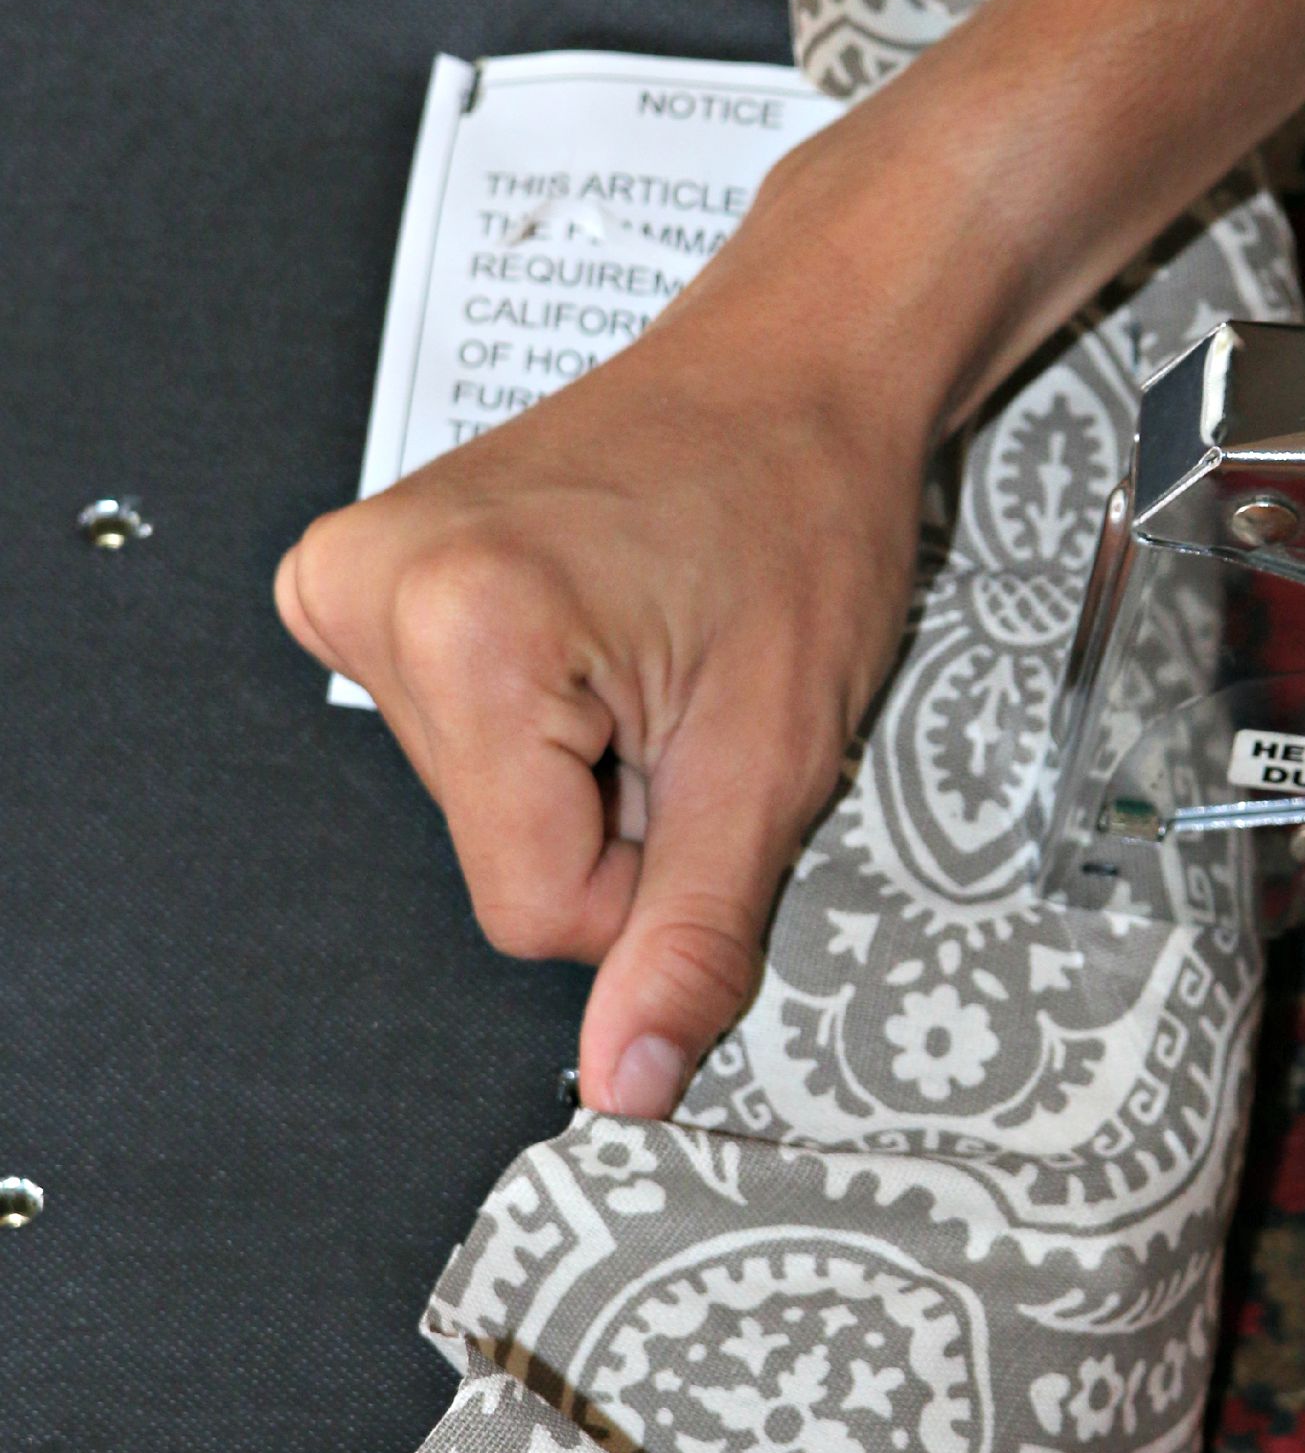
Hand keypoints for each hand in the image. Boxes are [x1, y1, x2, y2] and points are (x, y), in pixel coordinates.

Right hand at [274, 179, 935, 1120]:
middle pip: (499, 853)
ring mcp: (356, 574)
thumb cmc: (801, 505)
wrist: (799, 371)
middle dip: (611, 807)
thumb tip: (629, 1082)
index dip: (646, 869)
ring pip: (480, 804)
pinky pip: (453, 734)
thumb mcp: (771, 756)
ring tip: (645, 644)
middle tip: (681, 684)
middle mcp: (377, 587)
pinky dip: (542, 715)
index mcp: (466, 626)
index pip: (532, 907)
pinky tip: (595, 627)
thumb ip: (694, 938)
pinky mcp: (362, 575)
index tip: (697, 758)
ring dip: (584, 761)